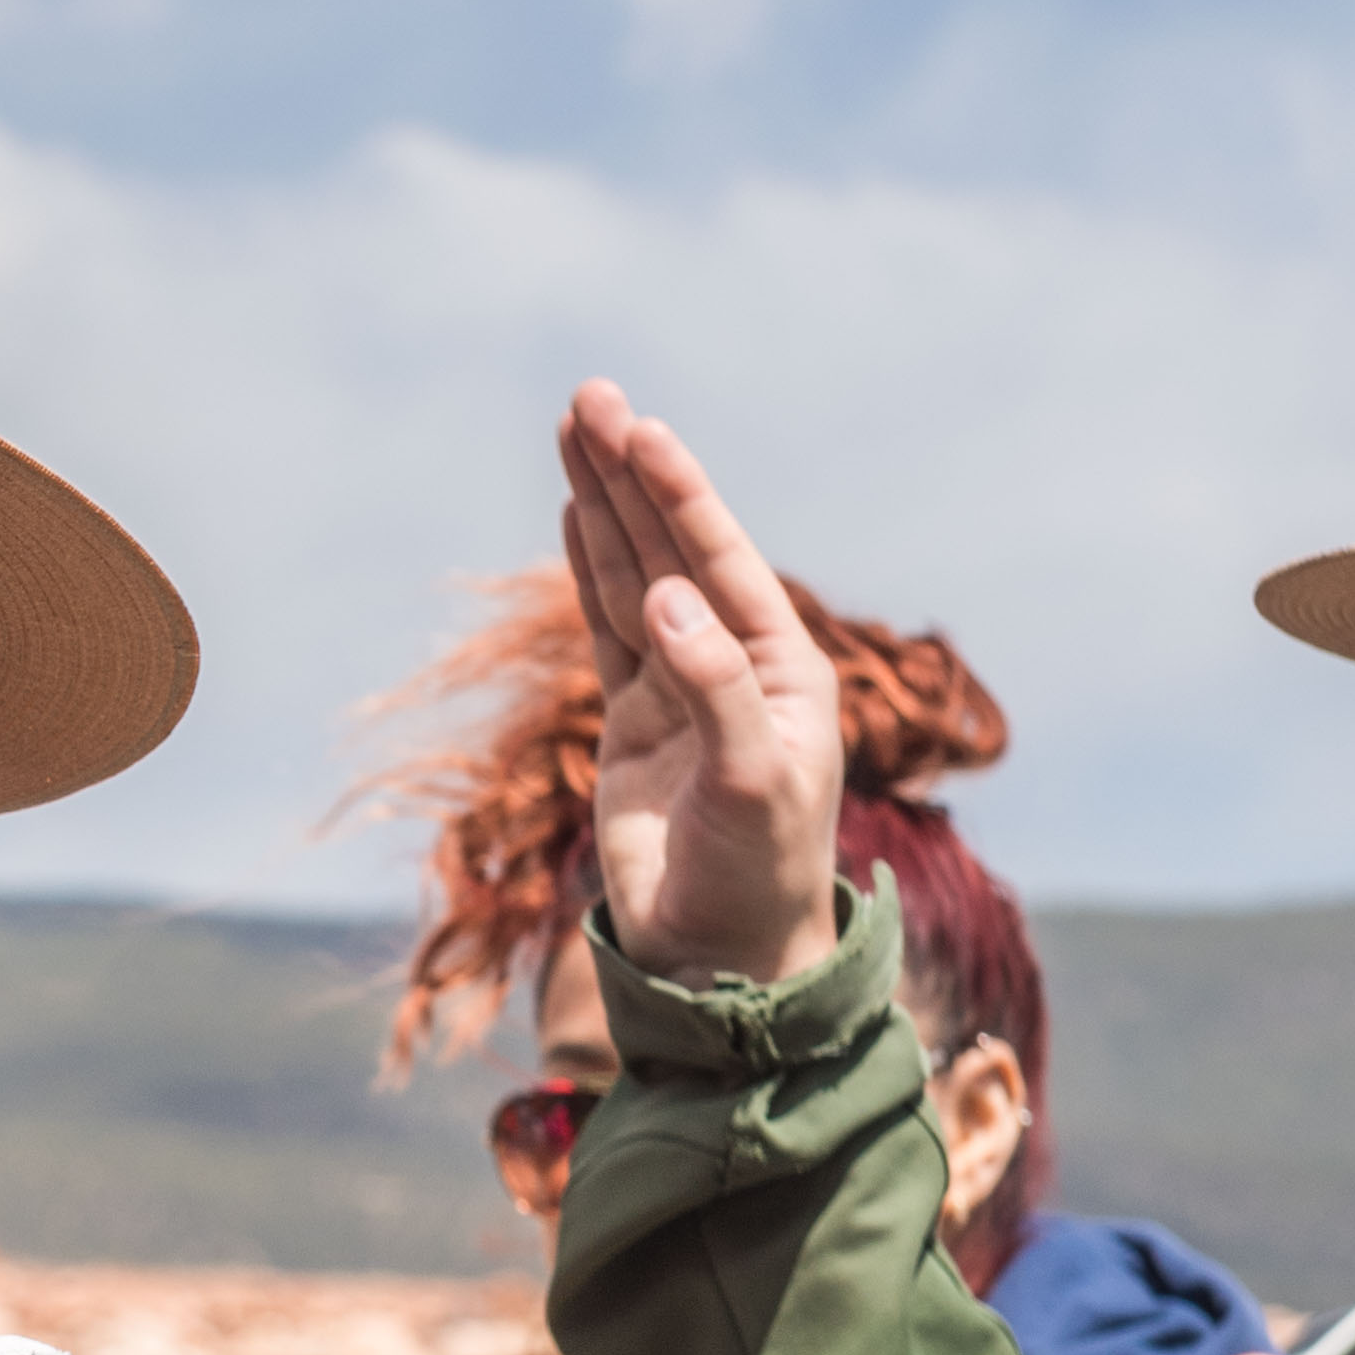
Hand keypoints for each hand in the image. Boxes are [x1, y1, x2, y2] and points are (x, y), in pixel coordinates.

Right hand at [560, 385, 844, 997]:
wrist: (722, 957)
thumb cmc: (755, 873)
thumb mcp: (751, 779)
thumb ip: (712, 687)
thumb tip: (663, 600)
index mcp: (779, 663)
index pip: (718, 559)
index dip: (675, 494)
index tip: (638, 432)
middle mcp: (732, 660)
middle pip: (670, 547)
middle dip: (630, 474)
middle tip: (590, 397)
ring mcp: (679, 687)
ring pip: (633, 576)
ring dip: (603, 506)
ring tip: (575, 430)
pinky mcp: (637, 723)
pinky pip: (607, 629)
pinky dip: (589, 571)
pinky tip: (575, 516)